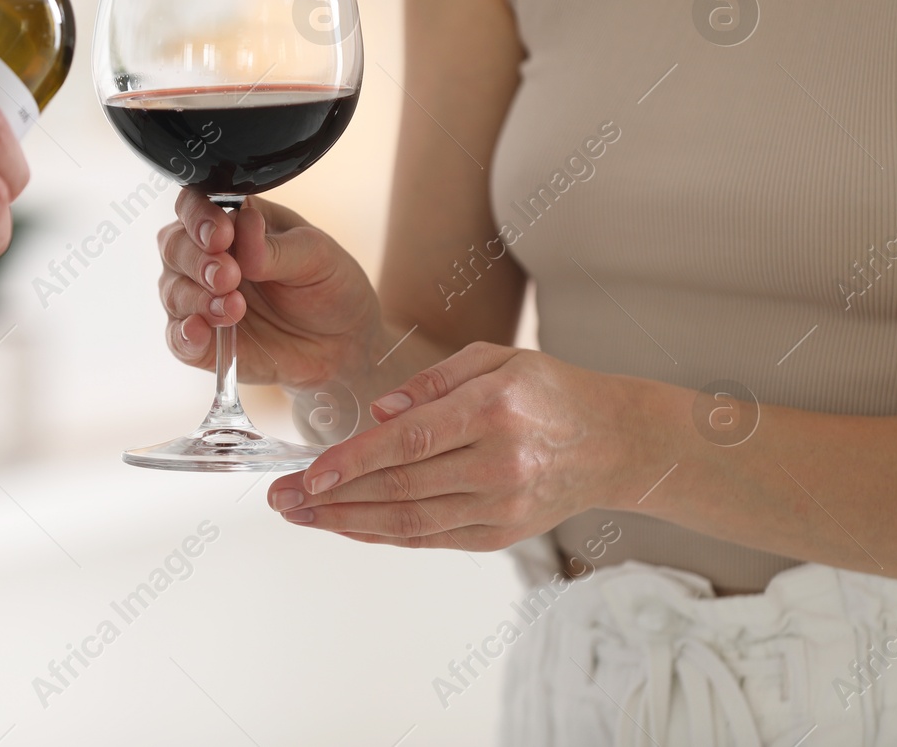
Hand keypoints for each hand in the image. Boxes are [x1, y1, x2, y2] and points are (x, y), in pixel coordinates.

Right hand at [157, 189, 384, 388]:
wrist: (343, 342)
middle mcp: (206, 257)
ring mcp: (200, 299)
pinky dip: (183, 335)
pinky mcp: (203, 342)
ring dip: (196, 298)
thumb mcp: (315, 256)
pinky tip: (199, 332)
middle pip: (174, 246)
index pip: (194, 206)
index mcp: (232, 223)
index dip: (198, 217)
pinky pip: (177, 338)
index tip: (222, 236)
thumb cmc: (326, 285)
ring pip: (172, 291)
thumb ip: (275, 246)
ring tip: (234, 308)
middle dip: (197, 261)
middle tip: (229, 277)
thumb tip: (243, 226)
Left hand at [266, 343, 643, 549]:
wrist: (615, 443)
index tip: (309, 472)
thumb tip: (378, 413)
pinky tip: (345, 525)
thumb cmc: (547, 391)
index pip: (410, 442)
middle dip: (332, 497)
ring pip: (409, 522)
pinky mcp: (500, 534)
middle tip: (281, 498)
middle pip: (400, 488)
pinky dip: (381, 536)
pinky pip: (429, 539)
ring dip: (346, 522)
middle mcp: (498, 465)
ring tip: (300, 516)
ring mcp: (501, 506)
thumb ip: (432, 381)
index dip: (354, 461)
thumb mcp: (495, 357)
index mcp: (494, 410)